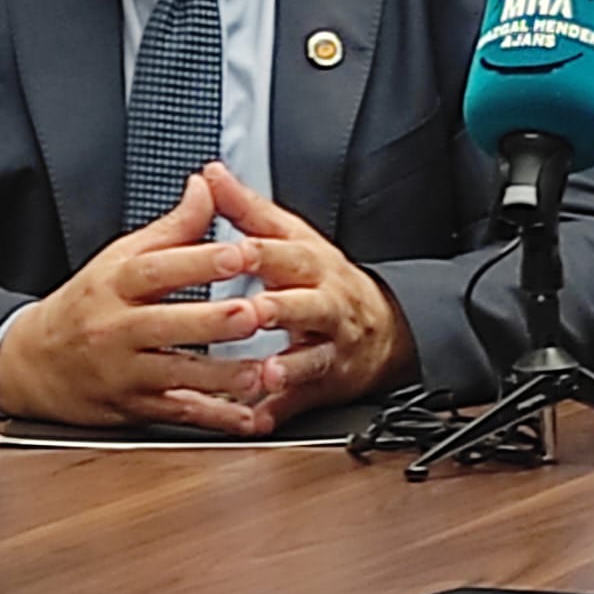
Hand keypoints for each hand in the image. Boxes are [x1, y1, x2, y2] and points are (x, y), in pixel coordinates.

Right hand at [0, 173, 268, 431]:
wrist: (32, 362)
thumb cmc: (86, 303)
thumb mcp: (120, 257)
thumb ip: (171, 228)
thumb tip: (206, 187)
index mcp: (116, 284)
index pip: (156, 269)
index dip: (199, 261)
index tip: (240, 254)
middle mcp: (117, 329)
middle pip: (165, 324)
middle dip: (212, 321)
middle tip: (255, 313)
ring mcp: (124, 372)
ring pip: (176, 375)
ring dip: (223, 377)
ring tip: (263, 372)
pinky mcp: (134, 407)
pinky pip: (179, 414)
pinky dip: (217, 418)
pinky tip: (249, 417)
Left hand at [204, 162, 418, 432]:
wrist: (383, 326)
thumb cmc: (322, 278)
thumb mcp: (290, 235)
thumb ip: (247, 208)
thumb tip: (210, 174)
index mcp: (310, 264)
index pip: (285, 253)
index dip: (261, 252)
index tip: (236, 251)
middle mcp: (325, 303)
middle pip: (305, 303)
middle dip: (281, 308)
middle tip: (253, 313)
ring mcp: (330, 344)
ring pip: (313, 356)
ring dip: (289, 366)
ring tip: (265, 373)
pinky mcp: (327, 382)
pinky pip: (305, 399)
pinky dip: (283, 409)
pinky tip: (259, 419)